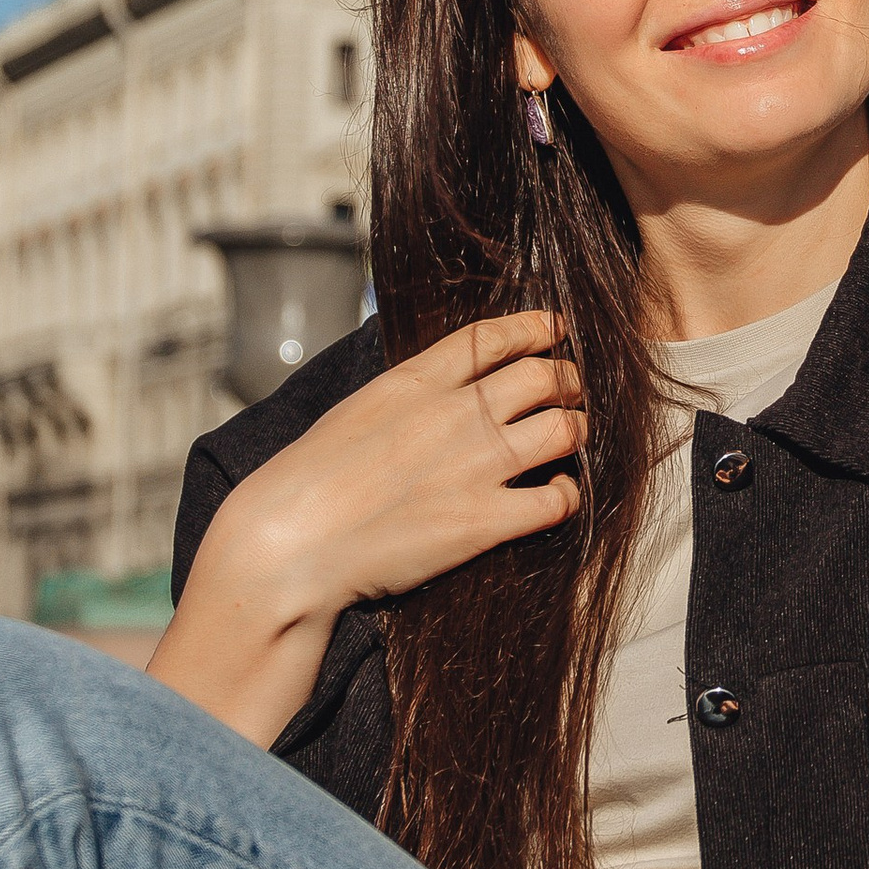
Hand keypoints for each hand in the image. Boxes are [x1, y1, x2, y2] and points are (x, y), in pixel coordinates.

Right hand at [152, 313, 583, 739]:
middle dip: (567, 379)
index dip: (535, 327)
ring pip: (564, 428)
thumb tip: (431, 389)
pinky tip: (558, 495)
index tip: (555, 327)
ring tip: (574, 436)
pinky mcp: (487, 520)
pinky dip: (568, 494)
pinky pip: (558, 498)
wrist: (290, 542)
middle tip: (572, 389)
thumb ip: (402, 396)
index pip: (493, 337)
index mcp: (415, 380)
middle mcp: (456, 413)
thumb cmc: (306, 481)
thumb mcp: (353, 411)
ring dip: (577, 430)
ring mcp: (477, 465)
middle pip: (544, 376)